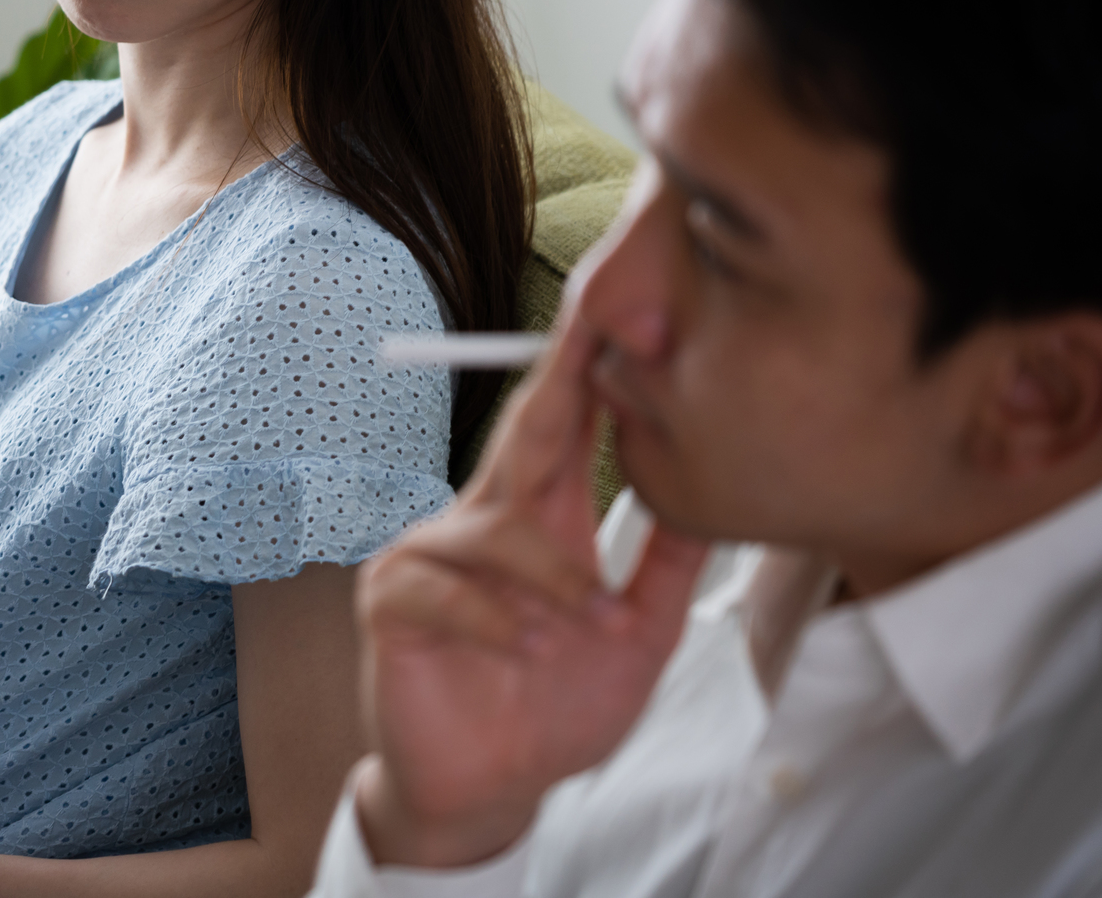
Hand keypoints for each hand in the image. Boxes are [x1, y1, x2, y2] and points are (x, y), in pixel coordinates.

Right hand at [351, 314, 709, 869]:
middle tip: (594, 329)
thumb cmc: (553, 707)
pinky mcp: (393, 599)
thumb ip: (664, 569)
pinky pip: (445, 588)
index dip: (591, 370)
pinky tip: (528, 649)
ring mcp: (431, 554)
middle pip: (523, 434)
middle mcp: (483, 520)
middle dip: (560, 382)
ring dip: (552, 578)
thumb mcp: (635, 638)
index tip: (621, 311)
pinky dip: (497, 619)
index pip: (567, 428)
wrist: (487, 790)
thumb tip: (709, 497)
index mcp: (541, 519)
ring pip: (495, 529)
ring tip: (589, 626)